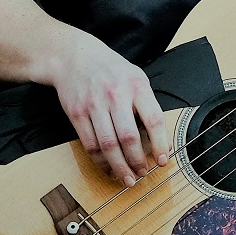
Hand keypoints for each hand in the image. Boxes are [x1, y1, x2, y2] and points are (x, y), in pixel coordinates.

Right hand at [43, 29, 170, 186]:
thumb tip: (161, 140)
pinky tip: (108, 168)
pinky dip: (100, 161)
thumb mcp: (135, 77)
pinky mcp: (77, 113)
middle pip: (129, 137)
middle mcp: (115, 94)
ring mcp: (94, 104)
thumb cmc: (109, 69)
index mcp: (136, 85)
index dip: (160, 144)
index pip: (154, 119)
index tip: (162, 160)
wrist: (73, 56)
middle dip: (137, 162)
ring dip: (119, 167)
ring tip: (127, 178)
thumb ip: (148, 104)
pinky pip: (90, 144)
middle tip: (142, 174)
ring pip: (108, 145)